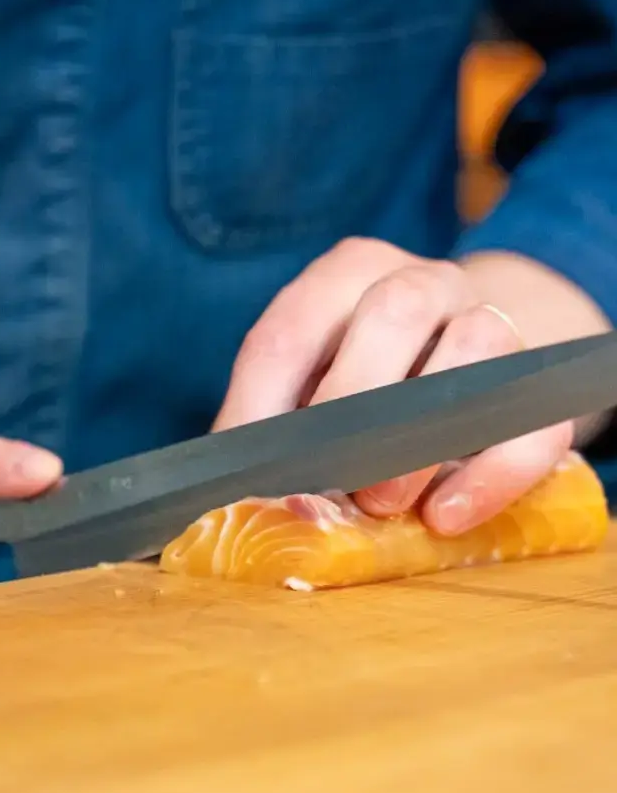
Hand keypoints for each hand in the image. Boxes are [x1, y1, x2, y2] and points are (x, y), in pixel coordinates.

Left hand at [214, 239, 610, 534]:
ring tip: (384, 500)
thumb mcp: (298, 392)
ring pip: (479, 343)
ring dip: (422, 436)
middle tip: (335, 480)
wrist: (455, 363)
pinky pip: (534, 420)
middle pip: (396, 311)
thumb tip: (259, 509)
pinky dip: (488, 475)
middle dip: (356, 405)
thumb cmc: (355, 384)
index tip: (256, 473)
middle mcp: (420, 282)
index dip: (262, 409)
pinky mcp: (535, 384)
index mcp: (342, 276)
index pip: (291, 332)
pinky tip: (442, 516)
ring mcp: (488, 321)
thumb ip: (269, 434)